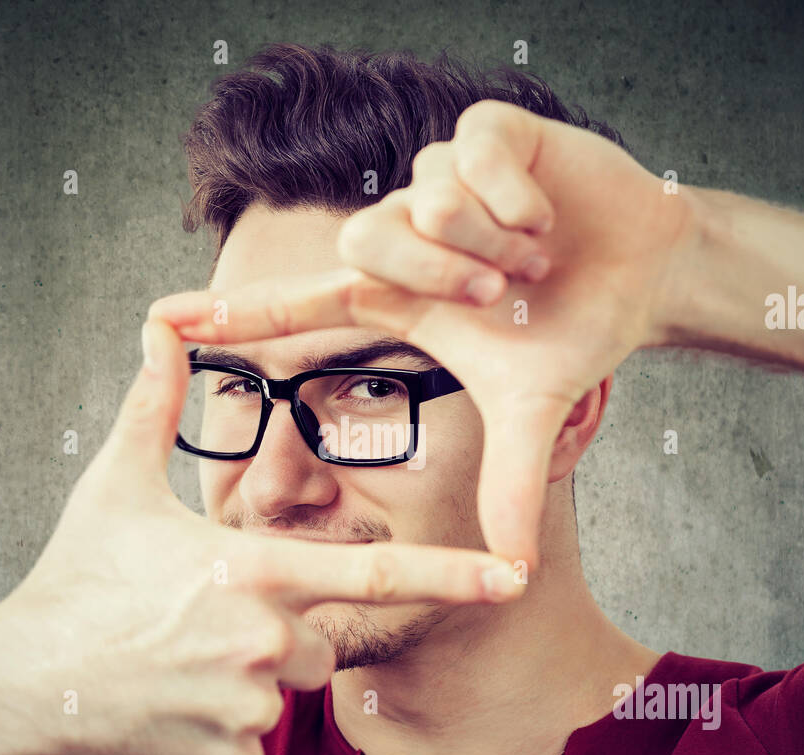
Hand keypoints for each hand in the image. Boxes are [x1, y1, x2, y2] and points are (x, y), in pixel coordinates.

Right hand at [0, 316, 523, 754]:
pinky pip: (250, 747)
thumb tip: (162, 324)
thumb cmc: (73, 581)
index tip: (512, 577)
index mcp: (252, 570)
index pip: (373, 573)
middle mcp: (262, 642)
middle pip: (318, 644)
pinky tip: (166, 711)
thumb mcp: (114, 488)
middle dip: (279, 635)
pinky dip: (219, 732)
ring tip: (174, 667)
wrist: (17, 693)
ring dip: (246, 684)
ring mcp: (245, 711)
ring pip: (283, 695)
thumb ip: (154, 405)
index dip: (451, 575)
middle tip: (203, 628)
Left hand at [148, 99, 700, 566]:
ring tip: (536, 253)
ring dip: (494, 242)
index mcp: (397, 297)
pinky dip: (518, 195)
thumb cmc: (571, 331)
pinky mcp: (485, 131)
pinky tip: (547, 214)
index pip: (297, 306)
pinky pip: (473, 154)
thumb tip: (516, 572)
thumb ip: (512, 482)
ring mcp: (440, 179)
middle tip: (502, 295)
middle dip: (443, 276)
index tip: (161, 322)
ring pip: (427, 202)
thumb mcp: (534, 410)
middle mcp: (405, 234)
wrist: (642, 271)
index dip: (234, 316)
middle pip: (365, 243)